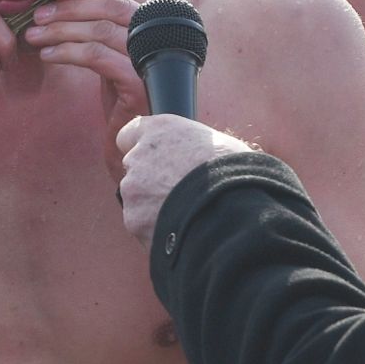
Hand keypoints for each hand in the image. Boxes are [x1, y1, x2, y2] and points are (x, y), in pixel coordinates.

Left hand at [18, 0, 156, 178]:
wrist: (136, 147)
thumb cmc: (124, 102)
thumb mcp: (117, 57)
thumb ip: (104, 29)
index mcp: (162, 26)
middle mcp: (165, 38)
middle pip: (112, 7)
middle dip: (71, 8)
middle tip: (38, 15)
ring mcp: (155, 61)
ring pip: (102, 30)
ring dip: (62, 30)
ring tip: (34, 36)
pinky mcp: (139, 84)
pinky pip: (97, 57)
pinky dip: (68, 52)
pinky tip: (48, 56)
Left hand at [116, 113, 250, 242]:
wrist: (232, 210)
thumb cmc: (235, 173)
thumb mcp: (217, 145)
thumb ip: (191, 148)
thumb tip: (196, 158)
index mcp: (159, 131)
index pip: (129, 135)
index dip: (142, 149)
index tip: (154, 160)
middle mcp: (139, 156)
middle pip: (134, 171)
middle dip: (150, 182)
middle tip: (179, 194)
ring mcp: (133, 189)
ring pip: (137, 201)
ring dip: (153, 208)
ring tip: (186, 216)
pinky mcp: (134, 220)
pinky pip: (142, 227)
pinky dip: (155, 231)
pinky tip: (181, 232)